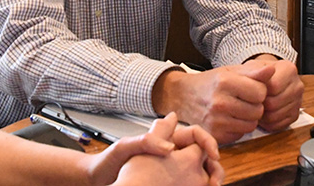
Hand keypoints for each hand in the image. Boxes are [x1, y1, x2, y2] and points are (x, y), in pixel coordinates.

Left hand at [89, 113, 221, 185]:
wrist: (97, 180)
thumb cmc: (107, 163)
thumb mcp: (125, 148)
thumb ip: (147, 141)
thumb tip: (170, 147)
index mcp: (162, 138)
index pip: (194, 133)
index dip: (207, 141)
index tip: (213, 154)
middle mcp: (168, 152)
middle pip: (200, 153)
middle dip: (212, 164)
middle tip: (215, 180)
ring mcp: (168, 168)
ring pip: (197, 170)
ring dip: (207, 178)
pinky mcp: (166, 182)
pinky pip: (187, 183)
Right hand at [152, 63, 274, 143]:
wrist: (184, 97)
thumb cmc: (211, 82)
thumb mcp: (230, 72)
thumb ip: (253, 72)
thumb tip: (272, 71)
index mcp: (225, 82)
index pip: (261, 92)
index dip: (259, 90)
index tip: (250, 88)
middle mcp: (219, 102)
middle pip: (258, 110)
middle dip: (255, 105)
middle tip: (243, 100)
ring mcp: (216, 121)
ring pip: (251, 125)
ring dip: (248, 118)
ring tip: (237, 109)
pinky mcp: (214, 134)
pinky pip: (240, 134)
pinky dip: (238, 127)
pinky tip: (229, 118)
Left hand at [247, 55, 303, 131]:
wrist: (262, 80)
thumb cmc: (257, 74)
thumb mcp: (253, 67)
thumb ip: (257, 71)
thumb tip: (266, 71)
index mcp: (289, 70)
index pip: (274, 87)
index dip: (260, 91)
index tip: (254, 89)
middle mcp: (297, 86)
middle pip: (274, 103)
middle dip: (261, 104)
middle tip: (253, 100)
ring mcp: (298, 102)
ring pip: (275, 116)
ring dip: (263, 114)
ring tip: (257, 106)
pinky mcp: (294, 115)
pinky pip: (278, 126)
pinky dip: (267, 123)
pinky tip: (263, 113)